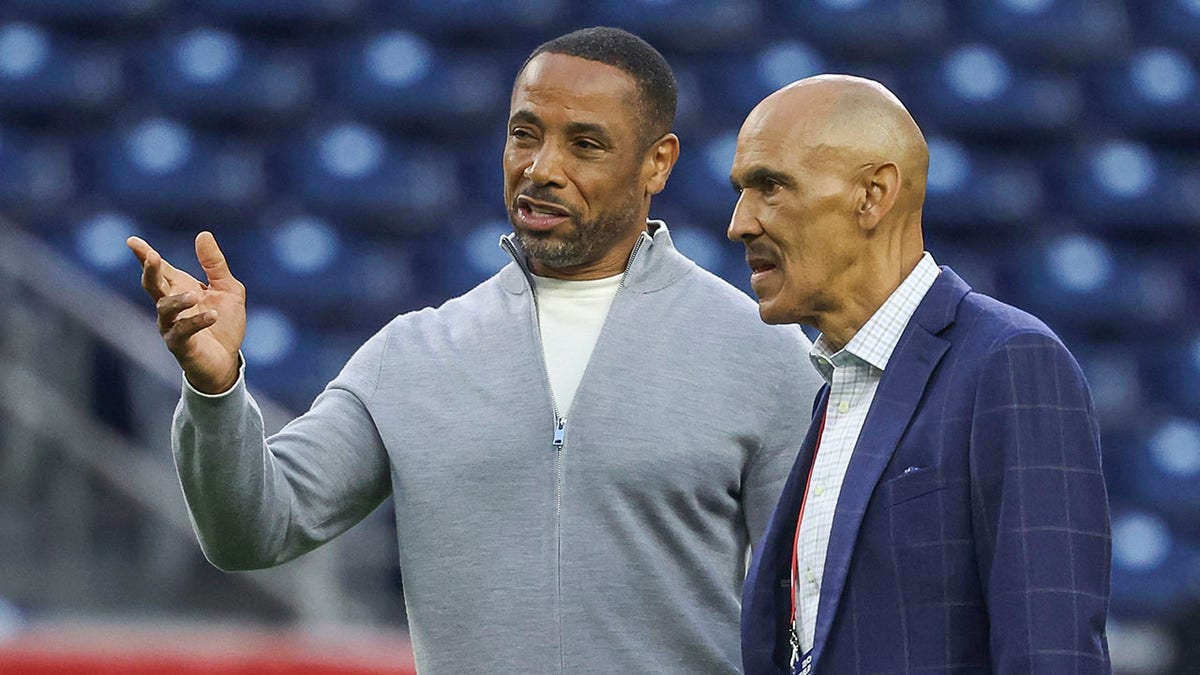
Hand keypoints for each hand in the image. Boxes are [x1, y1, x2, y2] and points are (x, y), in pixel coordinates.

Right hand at [127, 231, 246, 393]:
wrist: (227, 361)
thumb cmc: (224, 324)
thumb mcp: (228, 289)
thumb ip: (215, 264)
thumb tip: (203, 234)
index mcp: (180, 289)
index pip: (160, 270)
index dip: (144, 255)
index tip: (132, 241)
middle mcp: (171, 306)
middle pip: (153, 285)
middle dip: (150, 271)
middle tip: (153, 257)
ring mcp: (171, 326)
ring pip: (164, 309)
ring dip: (178, 300)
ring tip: (194, 296)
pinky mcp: (180, 345)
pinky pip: (182, 331)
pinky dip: (197, 321)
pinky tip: (211, 314)